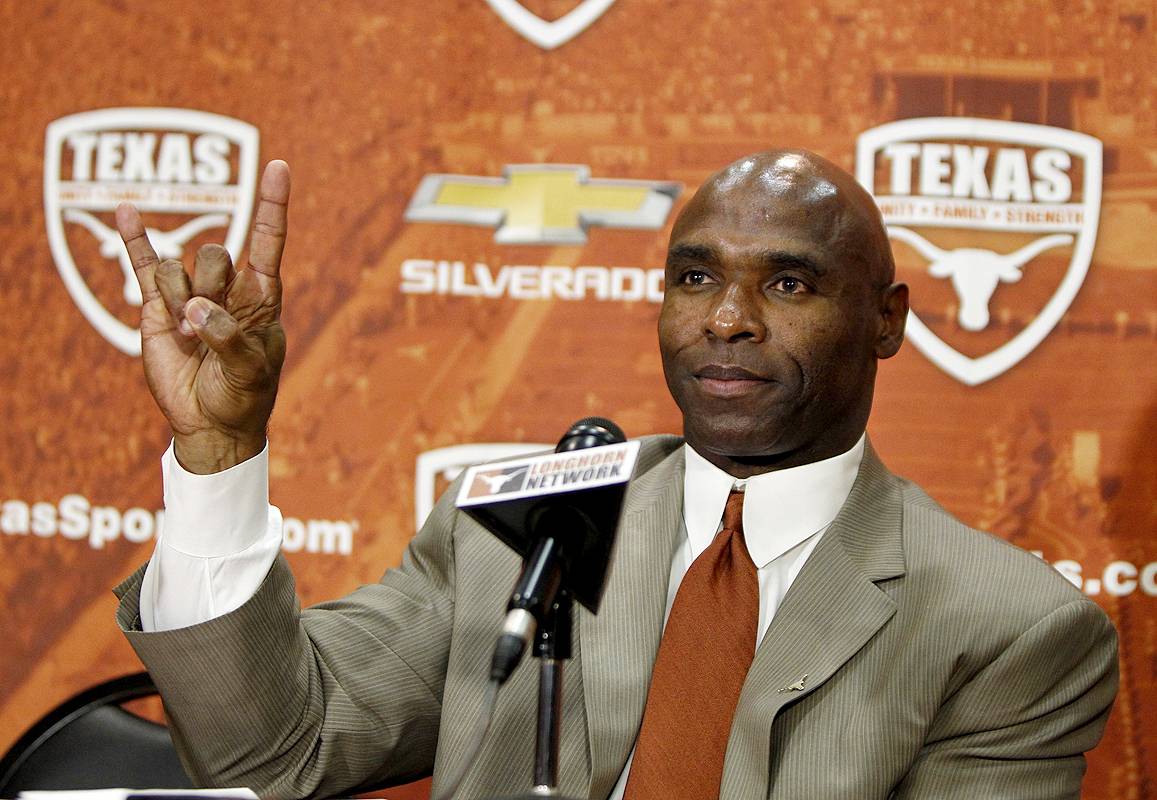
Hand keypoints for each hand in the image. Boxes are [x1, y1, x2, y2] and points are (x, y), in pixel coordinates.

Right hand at [116, 161, 290, 473]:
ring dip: (179, 299)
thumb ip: (229, 337)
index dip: (273, 205)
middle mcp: (227, 288)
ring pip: (178, 267)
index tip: (279, 166)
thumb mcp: (251, 370)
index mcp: (261, 295)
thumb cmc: (244, 395)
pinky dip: (134, 238)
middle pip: (215, 254)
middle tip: (208, 326)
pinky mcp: (157, 308)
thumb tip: (194, 310)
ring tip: (187, 335)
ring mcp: (190, 294)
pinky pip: (143, 265)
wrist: (211, 421)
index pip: (269, 240)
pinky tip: (127, 211)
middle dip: (210, 286)